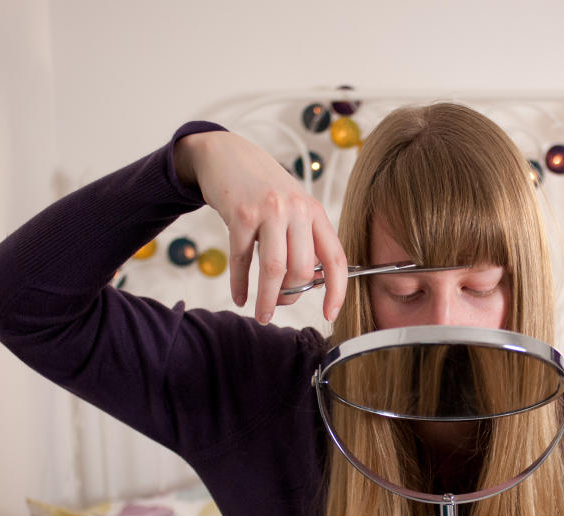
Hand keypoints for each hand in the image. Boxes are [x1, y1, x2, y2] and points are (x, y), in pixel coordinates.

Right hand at [174, 130, 347, 323]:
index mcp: (314, 212)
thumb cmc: (262, 188)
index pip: (335, 257)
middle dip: (291, 296)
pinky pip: (242, 260)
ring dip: (267, 299)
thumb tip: (308, 283)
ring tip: (262, 314)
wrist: (227, 154)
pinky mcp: (240, 214)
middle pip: (301, 269)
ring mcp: (268, 211)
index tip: (330, 313)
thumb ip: (304, 240)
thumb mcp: (293, 207)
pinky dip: (240, 285)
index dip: (337, 290)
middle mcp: (295, 210)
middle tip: (280, 305)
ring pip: (274, 269)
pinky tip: (240, 297)